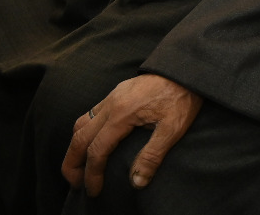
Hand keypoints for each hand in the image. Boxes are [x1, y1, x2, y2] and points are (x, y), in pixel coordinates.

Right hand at [62, 75, 201, 196]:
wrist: (186, 68)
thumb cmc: (183, 97)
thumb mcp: (173, 128)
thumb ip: (152, 156)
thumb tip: (136, 182)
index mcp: (122, 114)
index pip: (97, 150)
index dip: (92, 174)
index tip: (93, 191)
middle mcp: (111, 104)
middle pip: (79, 137)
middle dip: (72, 163)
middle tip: (75, 184)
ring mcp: (112, 96)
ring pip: (81, 123)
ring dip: (75, 147)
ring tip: (79, 166)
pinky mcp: (117, 93)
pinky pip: (90, 113)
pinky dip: (84, 132)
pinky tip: (92, 142)